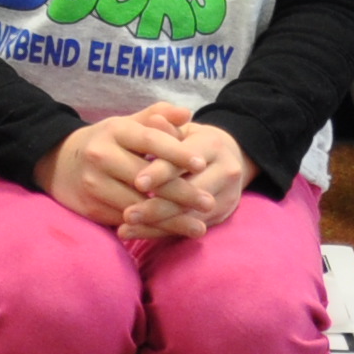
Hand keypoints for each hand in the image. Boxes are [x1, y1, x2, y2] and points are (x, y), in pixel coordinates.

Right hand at [39, 103, 188, 227]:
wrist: (59, 163)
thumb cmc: (106, 142)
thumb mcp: (127, 124)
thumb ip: (158, 116)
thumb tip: (187, 113)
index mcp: (115, 131)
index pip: (149, 140)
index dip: (176, 152)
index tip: (202, 163)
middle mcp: (101, 156)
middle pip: (147, 178)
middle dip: (181, 193)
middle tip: (209, 203)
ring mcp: (94, 183)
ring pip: (138, 205)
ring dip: (170, 219)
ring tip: (199, 227)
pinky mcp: (91, 207)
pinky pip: (126, 220)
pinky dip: (151, 228)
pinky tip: (172, 232)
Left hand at [117, 115, 252, 241]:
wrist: (226, 157)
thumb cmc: (190, 141)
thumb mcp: (179, 130)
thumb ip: (165, 128)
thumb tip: (154, 120)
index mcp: (212, 145)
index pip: (184, 161)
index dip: (161, 172)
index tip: (137, 182)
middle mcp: (226, 171)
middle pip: (190, 193)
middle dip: (157, 206)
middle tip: (127, 214)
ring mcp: (227, 196)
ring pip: (190, 215)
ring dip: (157, 224)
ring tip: (126, 228)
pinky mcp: (222, 215)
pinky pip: (189, 227)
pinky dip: (162, 232)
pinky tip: (136, 233)